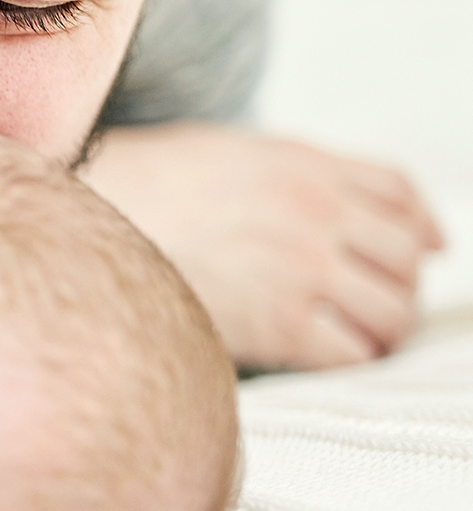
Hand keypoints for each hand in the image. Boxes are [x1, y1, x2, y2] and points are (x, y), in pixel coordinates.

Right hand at [83, 123, 445, 369]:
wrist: (88, 219)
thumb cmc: (136, 189)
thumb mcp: (219, 151)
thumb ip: (282, 168)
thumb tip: (330, 194)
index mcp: (302, 166)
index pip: (399, 193)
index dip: (421, 226)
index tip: (422, 249)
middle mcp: (314, 213)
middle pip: (406, 256)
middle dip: (397, 284)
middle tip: (372, 303)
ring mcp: (301, 268)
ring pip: (392, 310)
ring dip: (382, 329)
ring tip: (352, 336)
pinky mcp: (278, 322)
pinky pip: (353, 353)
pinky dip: (349, 360)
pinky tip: (318, 354)